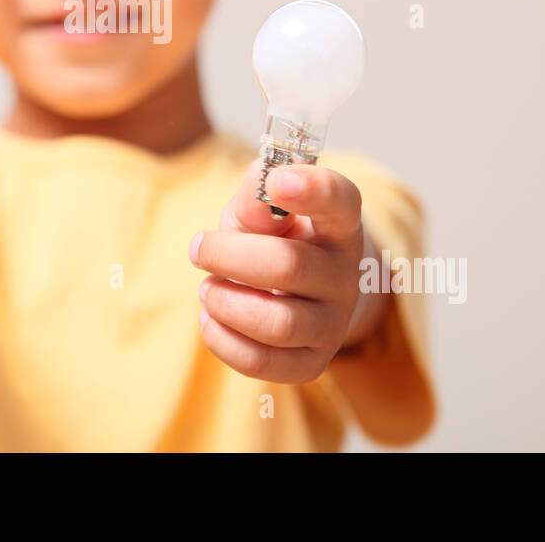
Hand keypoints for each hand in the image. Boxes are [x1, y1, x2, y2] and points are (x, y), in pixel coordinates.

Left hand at [188, 159, 370, 383]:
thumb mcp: (261, 208)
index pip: (340, 201)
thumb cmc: (272, 237)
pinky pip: (264, 363)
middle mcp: (345, 275)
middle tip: (199, 248)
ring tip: (208, 288)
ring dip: (226, 302)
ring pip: (278, 323)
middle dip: (229, 256)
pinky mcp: (311, 362)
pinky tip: (212, 318)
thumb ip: (258, 193)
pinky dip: (223, 340)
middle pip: (290, 266)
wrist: (290, 289)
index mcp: (338, 224)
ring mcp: (334, 323)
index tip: (278, 181)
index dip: (312, 189)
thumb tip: (262, 187)